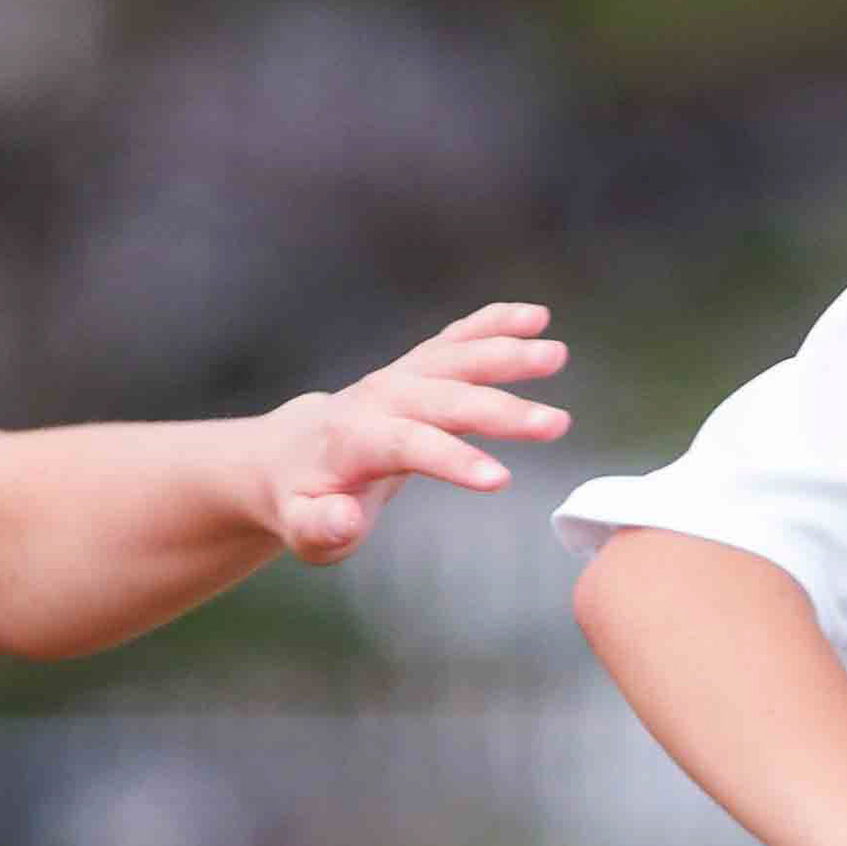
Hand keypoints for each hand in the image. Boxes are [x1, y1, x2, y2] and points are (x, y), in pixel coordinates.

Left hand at [247, 303, 567, 566]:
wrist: (289, 454)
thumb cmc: (304, 500)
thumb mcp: (304, 528)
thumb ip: (323, 525)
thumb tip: (346, 517)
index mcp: (355, 440)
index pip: (409, 444)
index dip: (453, 460)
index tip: (500, 480)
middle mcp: (380, 398)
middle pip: (446, 398)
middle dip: (502, 410)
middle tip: (556, 424)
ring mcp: (400, 376)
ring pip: (457, 358)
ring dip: (507, 353)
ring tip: (557, 355)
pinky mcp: (417, 366)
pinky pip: (457, 338)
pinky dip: (494, 322)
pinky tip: (535, 317)